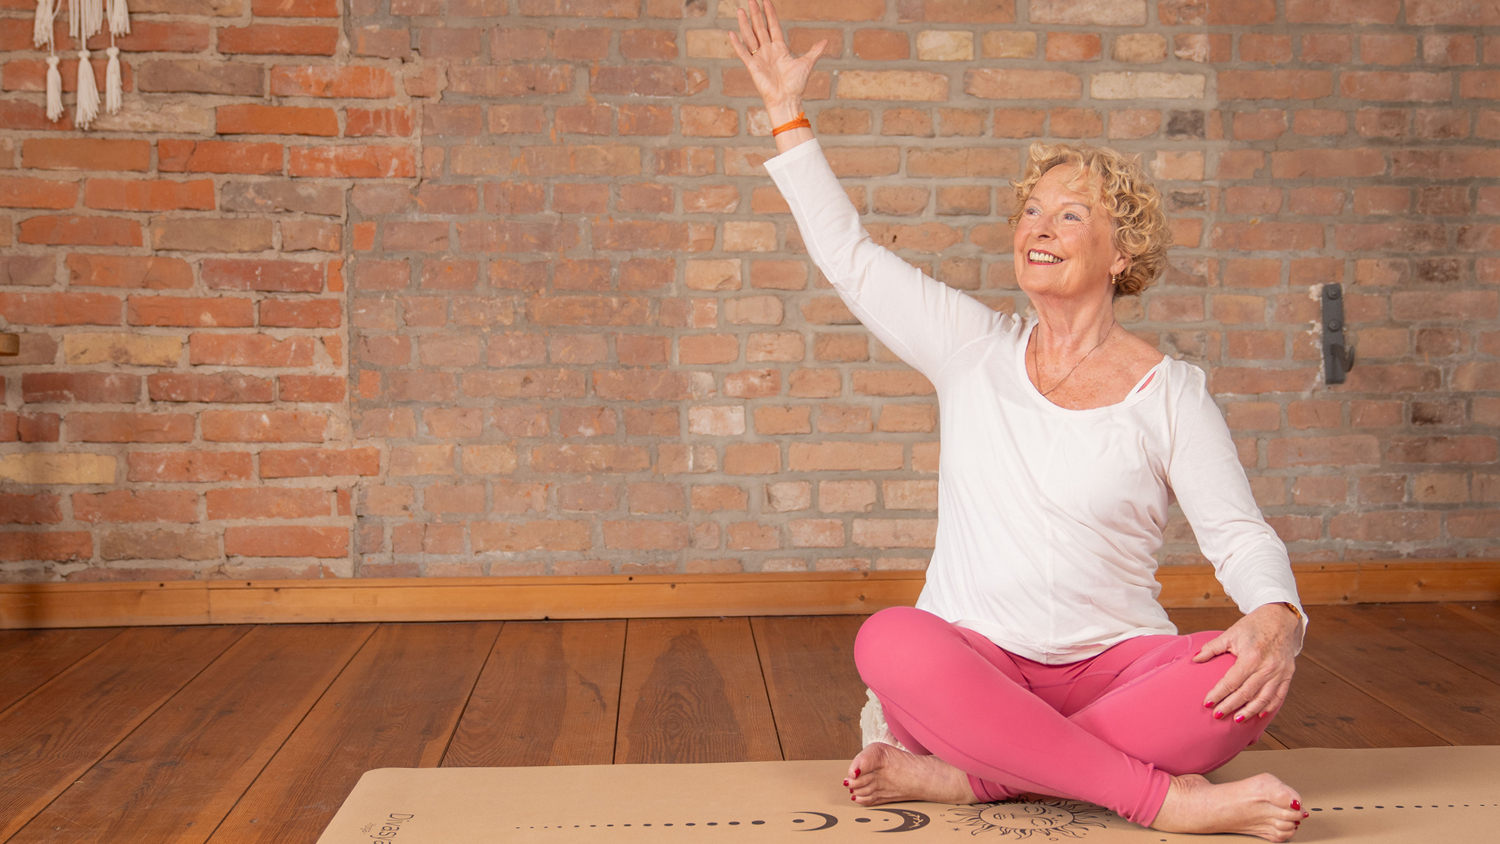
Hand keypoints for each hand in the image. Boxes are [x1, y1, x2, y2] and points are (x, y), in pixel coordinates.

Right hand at [728, 0, 827, 123]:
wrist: (787, 100)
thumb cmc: (796, 85)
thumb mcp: (807, 64)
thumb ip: (814, 51)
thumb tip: (825, 41)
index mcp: (780, 48)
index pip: (773, 26)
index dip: (770, 13)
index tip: (766, 1)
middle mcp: (768, 51)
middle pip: (760, 28)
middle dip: (756, 14)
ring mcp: (759, 58)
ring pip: (750, 37)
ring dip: (745, 24)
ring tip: (740, 10)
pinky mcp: (753, 67)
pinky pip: (743, 53)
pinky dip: (737, 44)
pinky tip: (731, 33)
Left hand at [1193, 602, 1301, 722]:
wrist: (1280, 619)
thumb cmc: (1253, 626)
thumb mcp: (1231, 634)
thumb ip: (1213, 648)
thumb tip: (1195, 659)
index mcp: (1251, 656)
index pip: (1231, 681)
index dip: (1218, 694)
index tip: (1207, 703)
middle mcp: (1267, 667)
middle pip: (1246, 693)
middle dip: (1230, 706)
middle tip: (1217, 715)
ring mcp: (1279, 672)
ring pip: (1264, 698)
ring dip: (1250, 711)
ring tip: (1237, 720)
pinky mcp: (1288, 675)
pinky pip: (1279, 695)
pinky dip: (1270, 707)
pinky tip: (1260, 714)